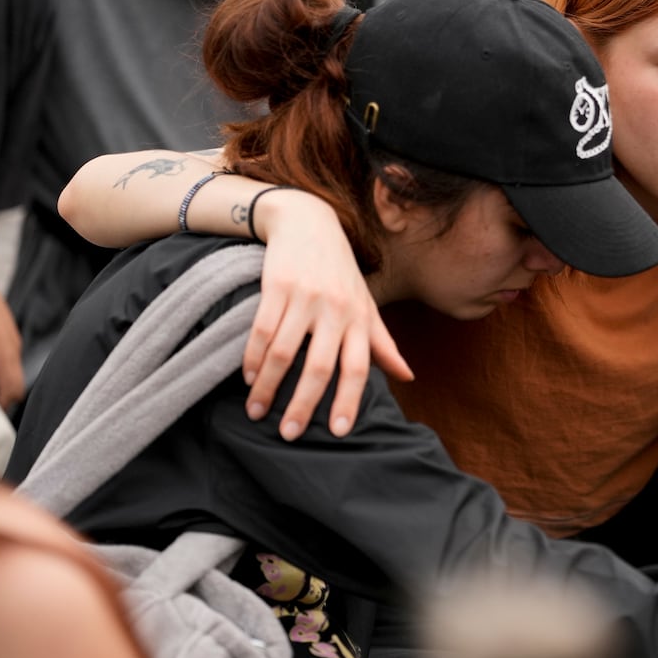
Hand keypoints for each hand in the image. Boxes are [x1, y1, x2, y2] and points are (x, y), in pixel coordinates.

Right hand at [243, 192, 411, 439]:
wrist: (309, 223)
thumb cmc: (341, 273)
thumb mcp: (367, 305)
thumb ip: (383, 344)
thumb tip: (408, 376)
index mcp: (360, 320)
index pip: (359, 368)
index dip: (348, 401)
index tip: (337, 432)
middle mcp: (336, 311)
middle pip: (319, 367)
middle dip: (302, 405)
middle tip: (288, 434)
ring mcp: (306, 298)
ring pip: (284, 353)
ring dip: (268, 387)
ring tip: (256, 412)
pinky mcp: (277, 287)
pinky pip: (261, 331)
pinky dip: (253, 359)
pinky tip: (249, 378)